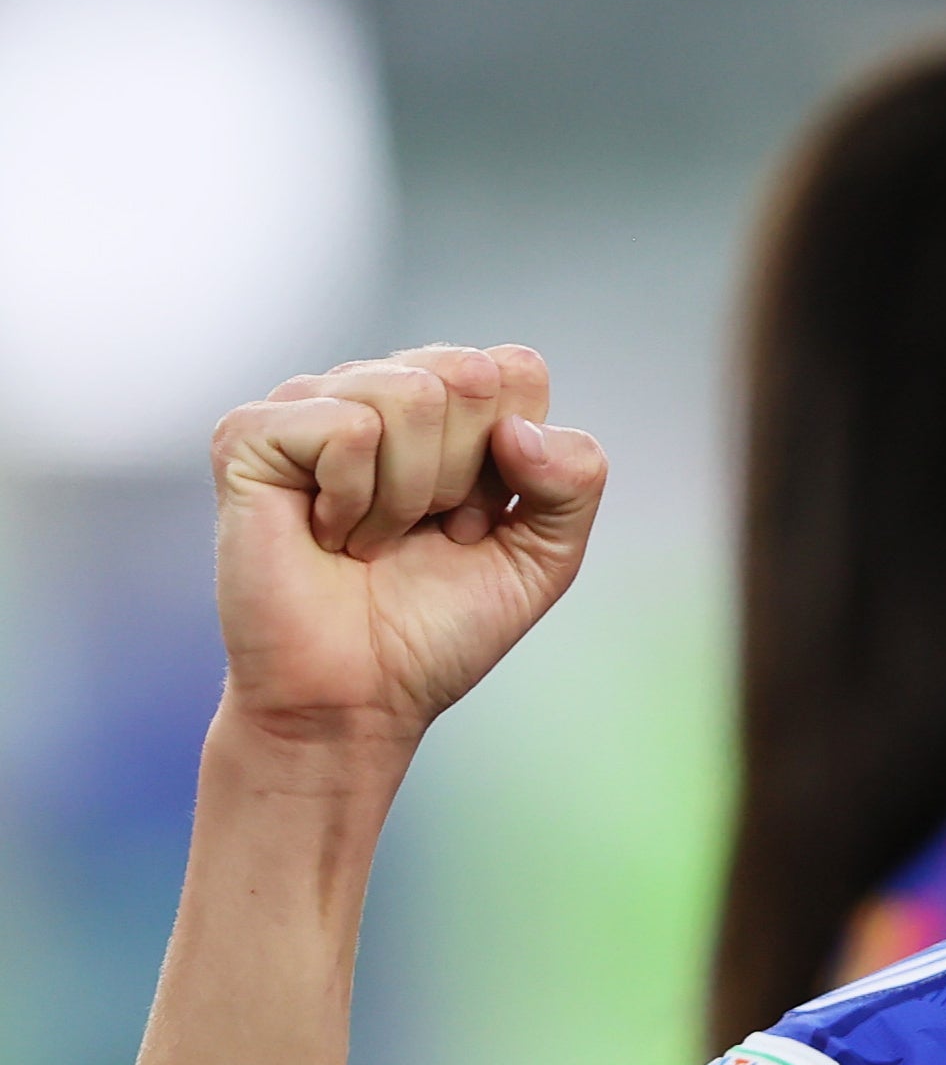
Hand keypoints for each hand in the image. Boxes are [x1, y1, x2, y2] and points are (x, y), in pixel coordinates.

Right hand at [210, 344, 606, 752]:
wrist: (358, 697)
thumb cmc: (440, 624)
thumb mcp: (548, 553)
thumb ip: (576, 479)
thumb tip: (516, 428)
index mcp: (444, 402)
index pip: (516, 368)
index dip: (516, 459)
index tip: (473, 520)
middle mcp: (374, 386)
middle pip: (470, 373)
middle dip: (465, 474)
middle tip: (422, 530)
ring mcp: (308, 402)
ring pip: (411, 394)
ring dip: (408, 495)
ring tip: (372, 538)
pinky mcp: (250, 434)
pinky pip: (348, 429)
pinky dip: (354, 500)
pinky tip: (327, 534)